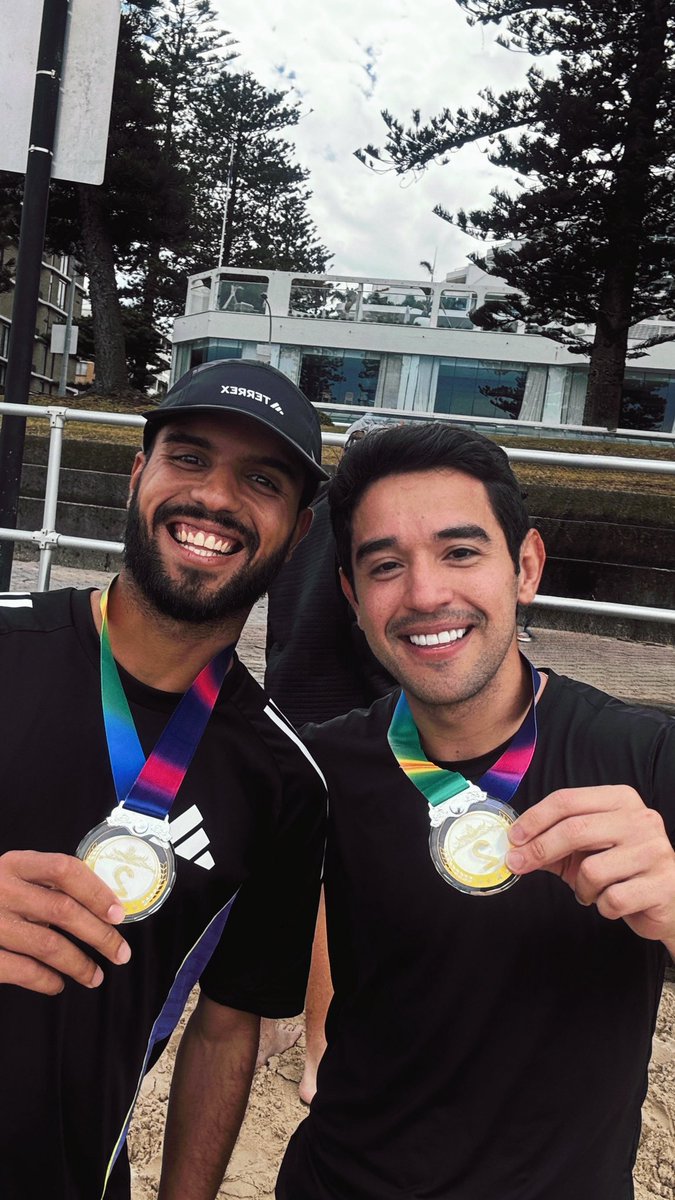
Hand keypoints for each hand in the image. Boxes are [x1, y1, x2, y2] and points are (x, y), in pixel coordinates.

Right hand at [0, 850, 130, 994]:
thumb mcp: (12, 876)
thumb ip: (45, 884)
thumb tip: (102, 905)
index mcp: (14, 864)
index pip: (64, 870)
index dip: (96, 891)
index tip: (119, 913)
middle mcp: (1, 889)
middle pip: (63, 910)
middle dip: (99, 935)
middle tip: (121, 953)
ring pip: (48, 945)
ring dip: (79, 964)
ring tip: (95, 976)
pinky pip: (22, 970)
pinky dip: (46, 980)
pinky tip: (58, 984)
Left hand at [506, 786, 674, 949]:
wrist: (668, 900)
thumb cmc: (621, 869)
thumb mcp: (586, 849)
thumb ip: (553, 842)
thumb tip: (514, 847)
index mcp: (621, 800)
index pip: (567, 800)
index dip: (534, 819)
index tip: (513, 837)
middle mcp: (641, 819)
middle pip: (574, 829)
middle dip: (539, 849)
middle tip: (517, 864)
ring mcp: (654, 851)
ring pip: (591, 870)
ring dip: (581, 888)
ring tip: (592, 891)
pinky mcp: (661, 885)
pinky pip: (611, 899)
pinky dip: (602, 906)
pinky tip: (612, 903)